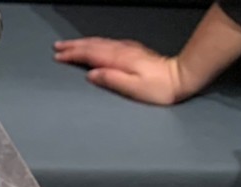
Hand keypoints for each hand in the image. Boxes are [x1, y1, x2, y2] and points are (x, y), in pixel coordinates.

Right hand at [53, 37, 186, 103]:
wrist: (182, 76)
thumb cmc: (160, 88)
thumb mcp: (134, 88)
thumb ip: (111, 80)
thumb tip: (91, 74)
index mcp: (119, 60)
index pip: (90, 55)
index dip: (73, 55)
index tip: (58, 56)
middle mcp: (122, 52)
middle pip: (93, 46)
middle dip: (74, 46)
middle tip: (58, 46)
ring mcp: (128, 50)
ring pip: (100, 43)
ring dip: (83, 43)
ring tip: (70, 45)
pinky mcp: (134, 52)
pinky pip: (108, 44)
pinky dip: (96, 44)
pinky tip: (94, 45)